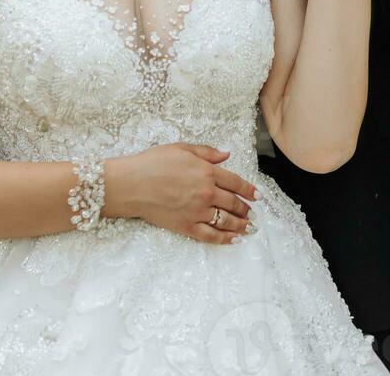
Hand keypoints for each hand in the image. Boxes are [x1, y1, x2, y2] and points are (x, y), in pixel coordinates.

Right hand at [120, 142, 257, 244]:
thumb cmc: (153, 162)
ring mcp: (198, 212)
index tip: (257, 195)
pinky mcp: (187, 227)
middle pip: (233, 203)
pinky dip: (225, 239)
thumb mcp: (181, 148)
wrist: (133, 184)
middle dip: (246, 209)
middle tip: (253, 213)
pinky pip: (211, 236)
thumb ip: (206, 152)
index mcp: (207, 172)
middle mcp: (207, 193)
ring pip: (227, 221)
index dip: (248, 189)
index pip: (235, 182)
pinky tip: (234, 239)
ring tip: (249, 227)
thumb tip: (226, 155)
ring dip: (241, 225)